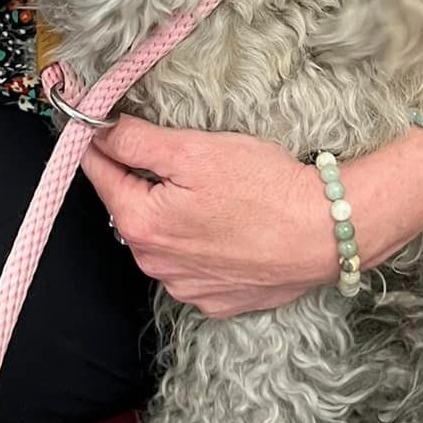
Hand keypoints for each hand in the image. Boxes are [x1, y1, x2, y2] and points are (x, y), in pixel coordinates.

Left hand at [80, 115, 359, 317]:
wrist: (324, 233)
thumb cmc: (264, 188)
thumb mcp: (194, 149)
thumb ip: (137, 140)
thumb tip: (98, 130)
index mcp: (140, 223)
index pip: (98, 172)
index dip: (100, 142)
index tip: (103, 123)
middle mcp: (154, 263)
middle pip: (129, 206)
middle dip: (143, 179)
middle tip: (182, 157)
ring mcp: (184, 287)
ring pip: (160, 238)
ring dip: (171, 214)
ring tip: (213, 195)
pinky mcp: (214, 299)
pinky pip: (191, 264)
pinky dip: (199, 244)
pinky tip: (228, 227)